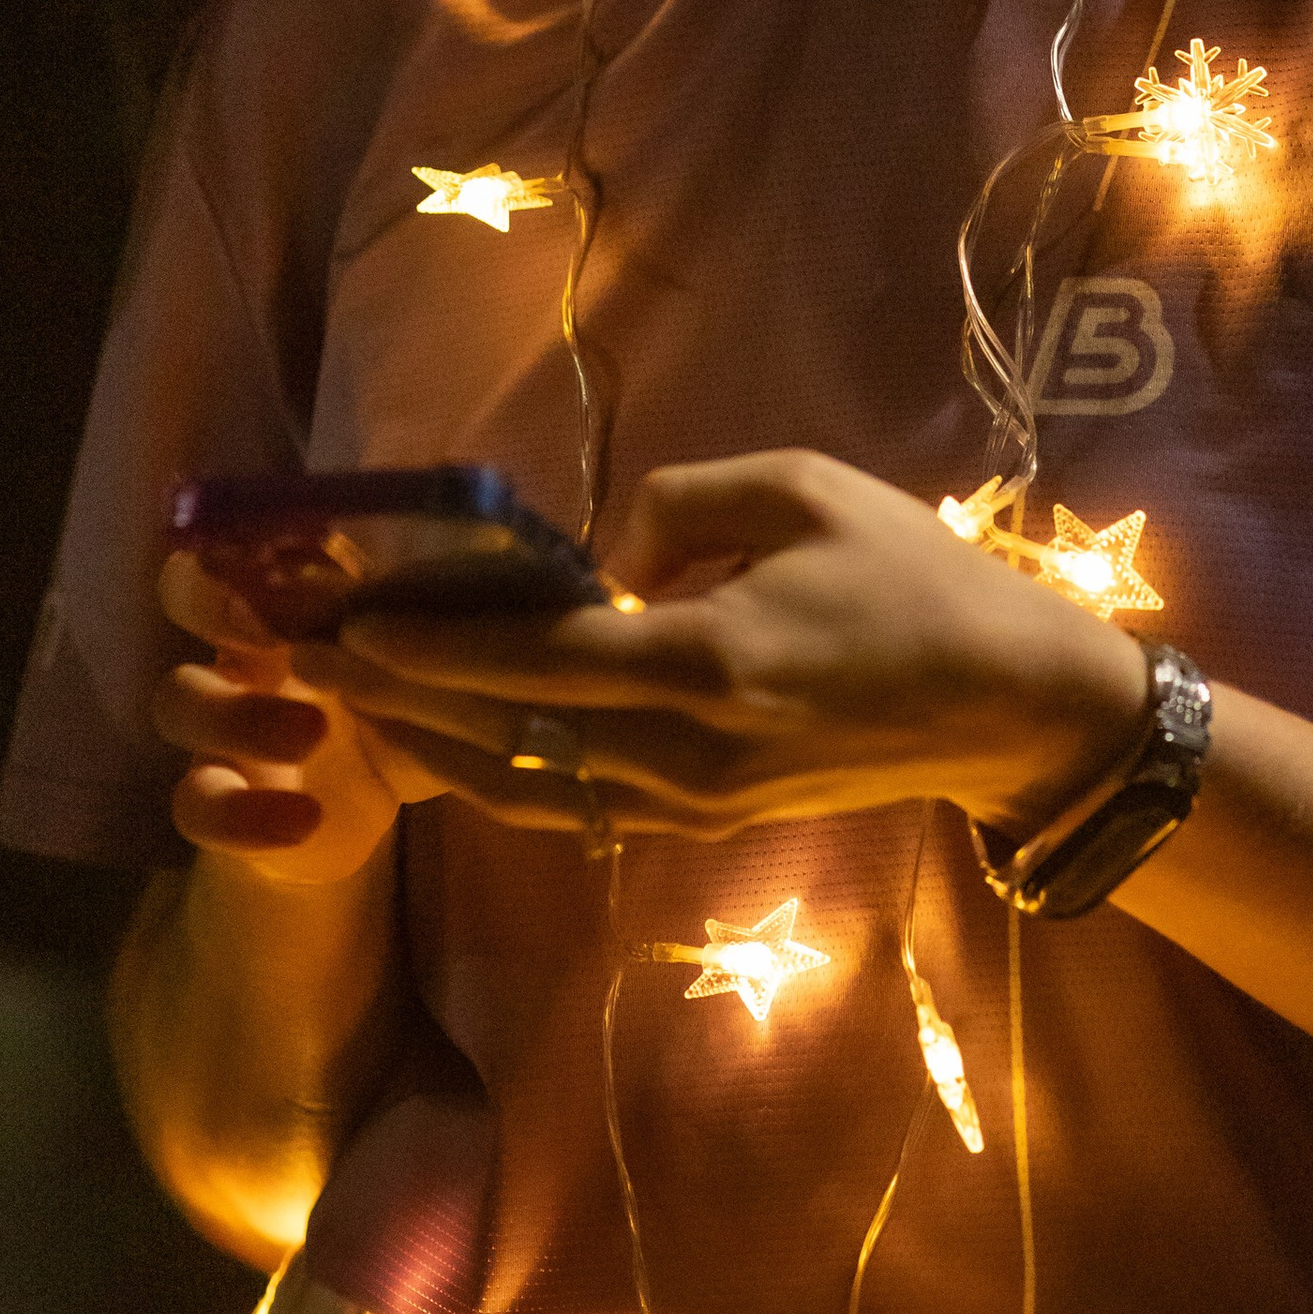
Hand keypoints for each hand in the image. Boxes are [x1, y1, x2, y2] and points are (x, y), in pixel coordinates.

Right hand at [151, 550, 440, 888]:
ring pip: (177, 699)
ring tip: (312, 732)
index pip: (250, 528)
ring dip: (237, 713)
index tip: (298, 542)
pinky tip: (304, 820)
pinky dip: (242, 815)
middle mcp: (243, 640)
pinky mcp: (217, 798)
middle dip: (212, 598)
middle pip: (185, 591)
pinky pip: (194, 801)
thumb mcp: (425, 657)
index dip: (254, 528)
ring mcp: (217, 720)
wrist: (369, 807)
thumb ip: (434, 616)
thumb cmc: (400, 703)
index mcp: (295, 592)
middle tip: (272, 624)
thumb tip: (483, 559)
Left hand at [304, 450, 1151, 844]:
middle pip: (508, 734)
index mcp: (709, 662)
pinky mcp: (700, 824)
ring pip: (526, 787)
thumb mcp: (804, 489)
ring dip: (431, 748)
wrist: (1004, 707)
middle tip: (308, 663)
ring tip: (350, 708)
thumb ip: (683, 507)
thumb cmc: (913, 578)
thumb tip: (604, 556)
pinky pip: (572, 803)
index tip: (348, 623)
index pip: (536, 658)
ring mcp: (690, 804)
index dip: (433, 645)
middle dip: (401, 699)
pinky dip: (496, 776)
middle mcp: (685, 752)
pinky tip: (444, 746)